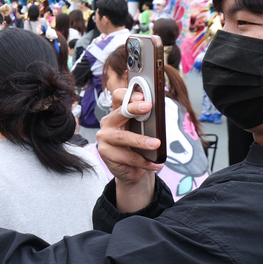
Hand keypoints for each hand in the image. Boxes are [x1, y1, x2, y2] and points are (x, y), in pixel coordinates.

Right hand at [96, 85, 160, 213]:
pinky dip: (143, 161)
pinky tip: (155, 164)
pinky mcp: (105, 153)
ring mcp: (104, 138)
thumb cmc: (137, 146)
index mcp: (117, 112)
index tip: (141, 96)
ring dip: (141, 141)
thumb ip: (146, 121)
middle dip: (134, 108)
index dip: (128, 94)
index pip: (118, 97)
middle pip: (119, 112)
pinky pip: (127, 157)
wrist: (130, 169)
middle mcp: (108, 122)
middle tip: (148, 107)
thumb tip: (158, 116)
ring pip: (123, 137)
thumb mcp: (142, 131)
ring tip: (156, 144)